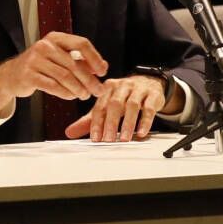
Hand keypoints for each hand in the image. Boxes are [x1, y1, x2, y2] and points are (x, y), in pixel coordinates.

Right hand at [0, 32, 107, 116]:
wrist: (11, 75)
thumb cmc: (41, 67)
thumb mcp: (60, 58)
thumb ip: (81, 61)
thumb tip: (103, 67)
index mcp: (55, 38)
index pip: (81, 43)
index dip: (95, 58)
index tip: (103, 72)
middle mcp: (44, 46)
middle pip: (74, 64)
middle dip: (89, 80)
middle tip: (98, 91)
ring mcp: (35, 60)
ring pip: (65, 77)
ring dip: (78, 89)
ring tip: (84, 96)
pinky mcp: (29, 75)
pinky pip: (53, 86)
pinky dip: (65, 93)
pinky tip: (71, 96)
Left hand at [65, 74, 181, 141]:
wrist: (148, 83)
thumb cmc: (124, 97)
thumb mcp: (106, 106)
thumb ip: (89, 120)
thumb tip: (69, 132)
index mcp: (107, 88)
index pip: (100, 106)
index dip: (96, 123)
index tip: (95, 138)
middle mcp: (122, 86)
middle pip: (115, 105)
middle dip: (110, 123)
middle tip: (108, 140)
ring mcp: (138, 89)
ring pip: (132, 106)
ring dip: (127, 123)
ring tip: (124, 139)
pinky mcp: (153, 95)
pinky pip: (149, 108)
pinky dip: (145, 121)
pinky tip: (141, 133)